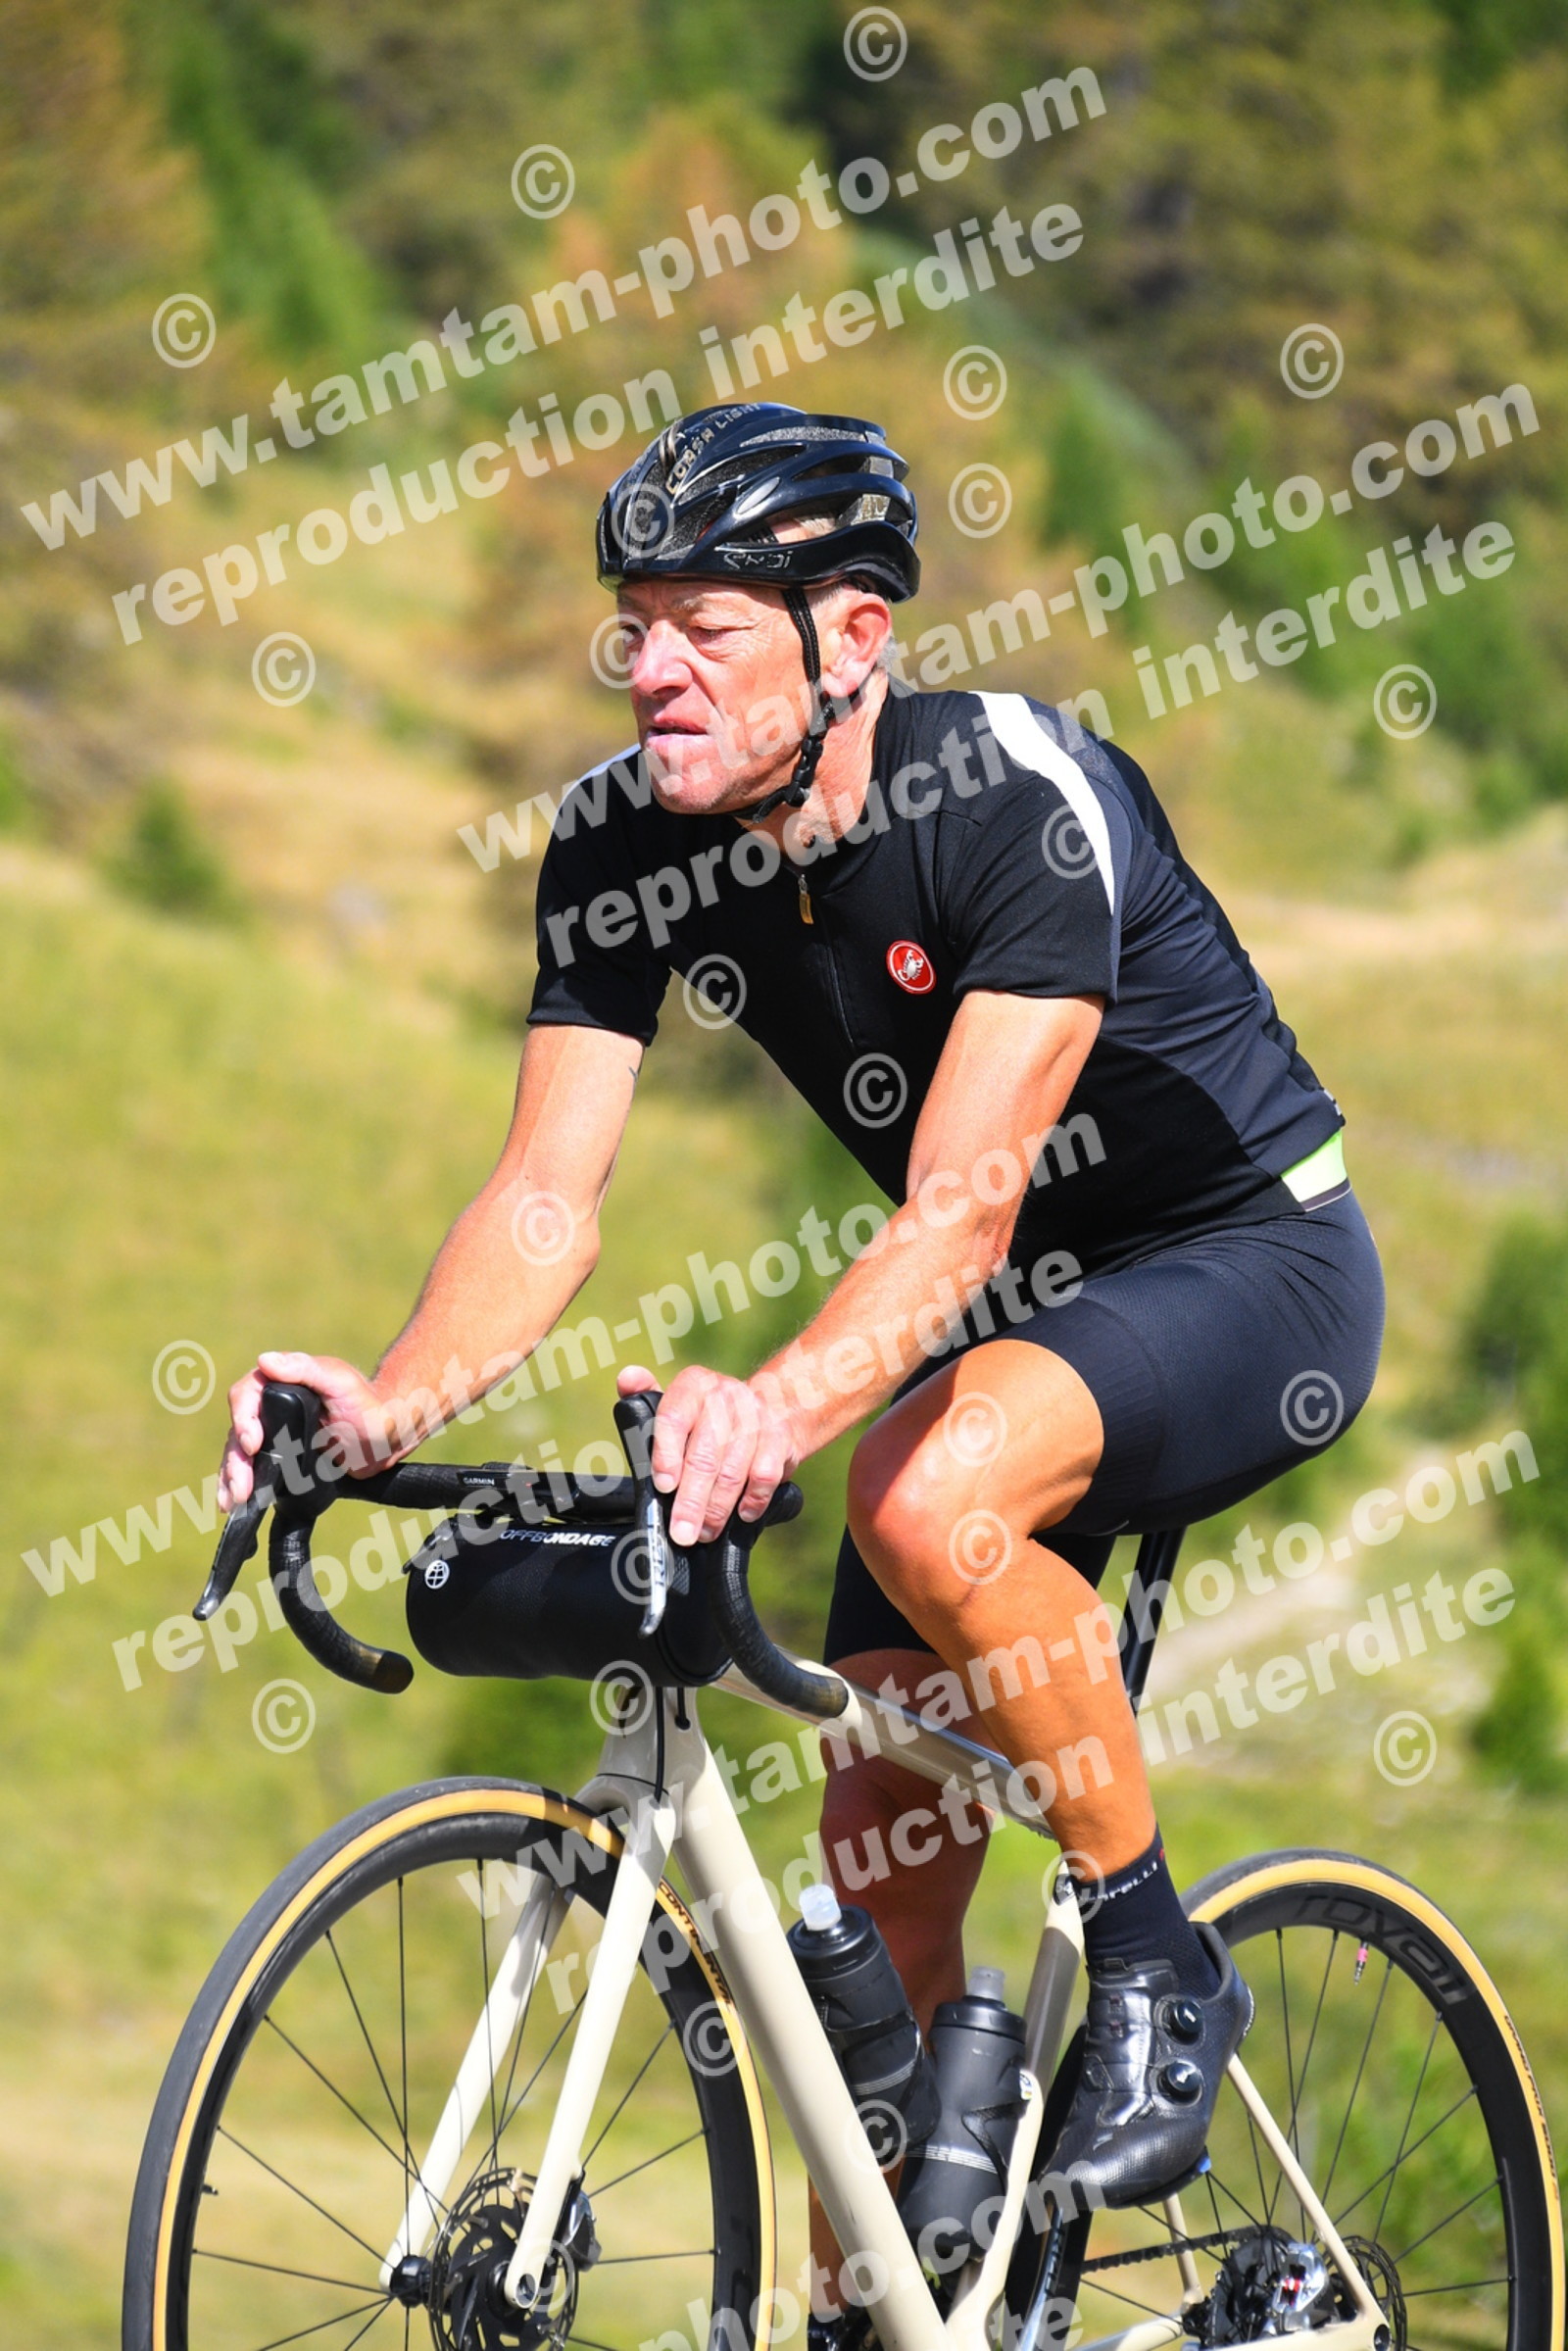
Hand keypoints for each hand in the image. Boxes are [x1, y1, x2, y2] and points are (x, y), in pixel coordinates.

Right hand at [219, 1350, 402, 1510]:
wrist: (385, 1439)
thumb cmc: (367, 1404)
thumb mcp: (339, 1382)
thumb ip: (305, 1369)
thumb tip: (265, 1360)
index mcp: (280, 1382)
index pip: (246, 1395)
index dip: (243, 1419)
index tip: (252, 1443)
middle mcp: (270, 1407)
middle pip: (238, 1430)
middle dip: (236, 1460)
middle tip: (242, 1485)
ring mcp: (273, 1435)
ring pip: (240, 1454)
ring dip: (232, 1477)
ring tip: (233, 1501)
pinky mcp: (279, 1459)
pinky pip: (253, 1471)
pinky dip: (240, 1486)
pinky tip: (234, 1504)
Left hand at [617, 1363, 797, 1544]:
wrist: (774, 1406)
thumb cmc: (710, 1417)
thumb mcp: (677, 1403)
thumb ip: (644, 1398)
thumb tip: (627, 1378)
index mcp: (694, 1385)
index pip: (674, 1418)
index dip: (666, 1455)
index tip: (664, 1486)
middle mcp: (725, 1396)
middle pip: (705, 1455)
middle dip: (691, 1500)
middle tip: (682, 1532)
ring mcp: (756, 1416)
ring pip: (734, 1471)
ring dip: (718, 1509)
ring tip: (705, 1532)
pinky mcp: (780, 1437)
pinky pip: (766, 1475)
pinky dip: (754, 1499)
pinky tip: (743, 1515)